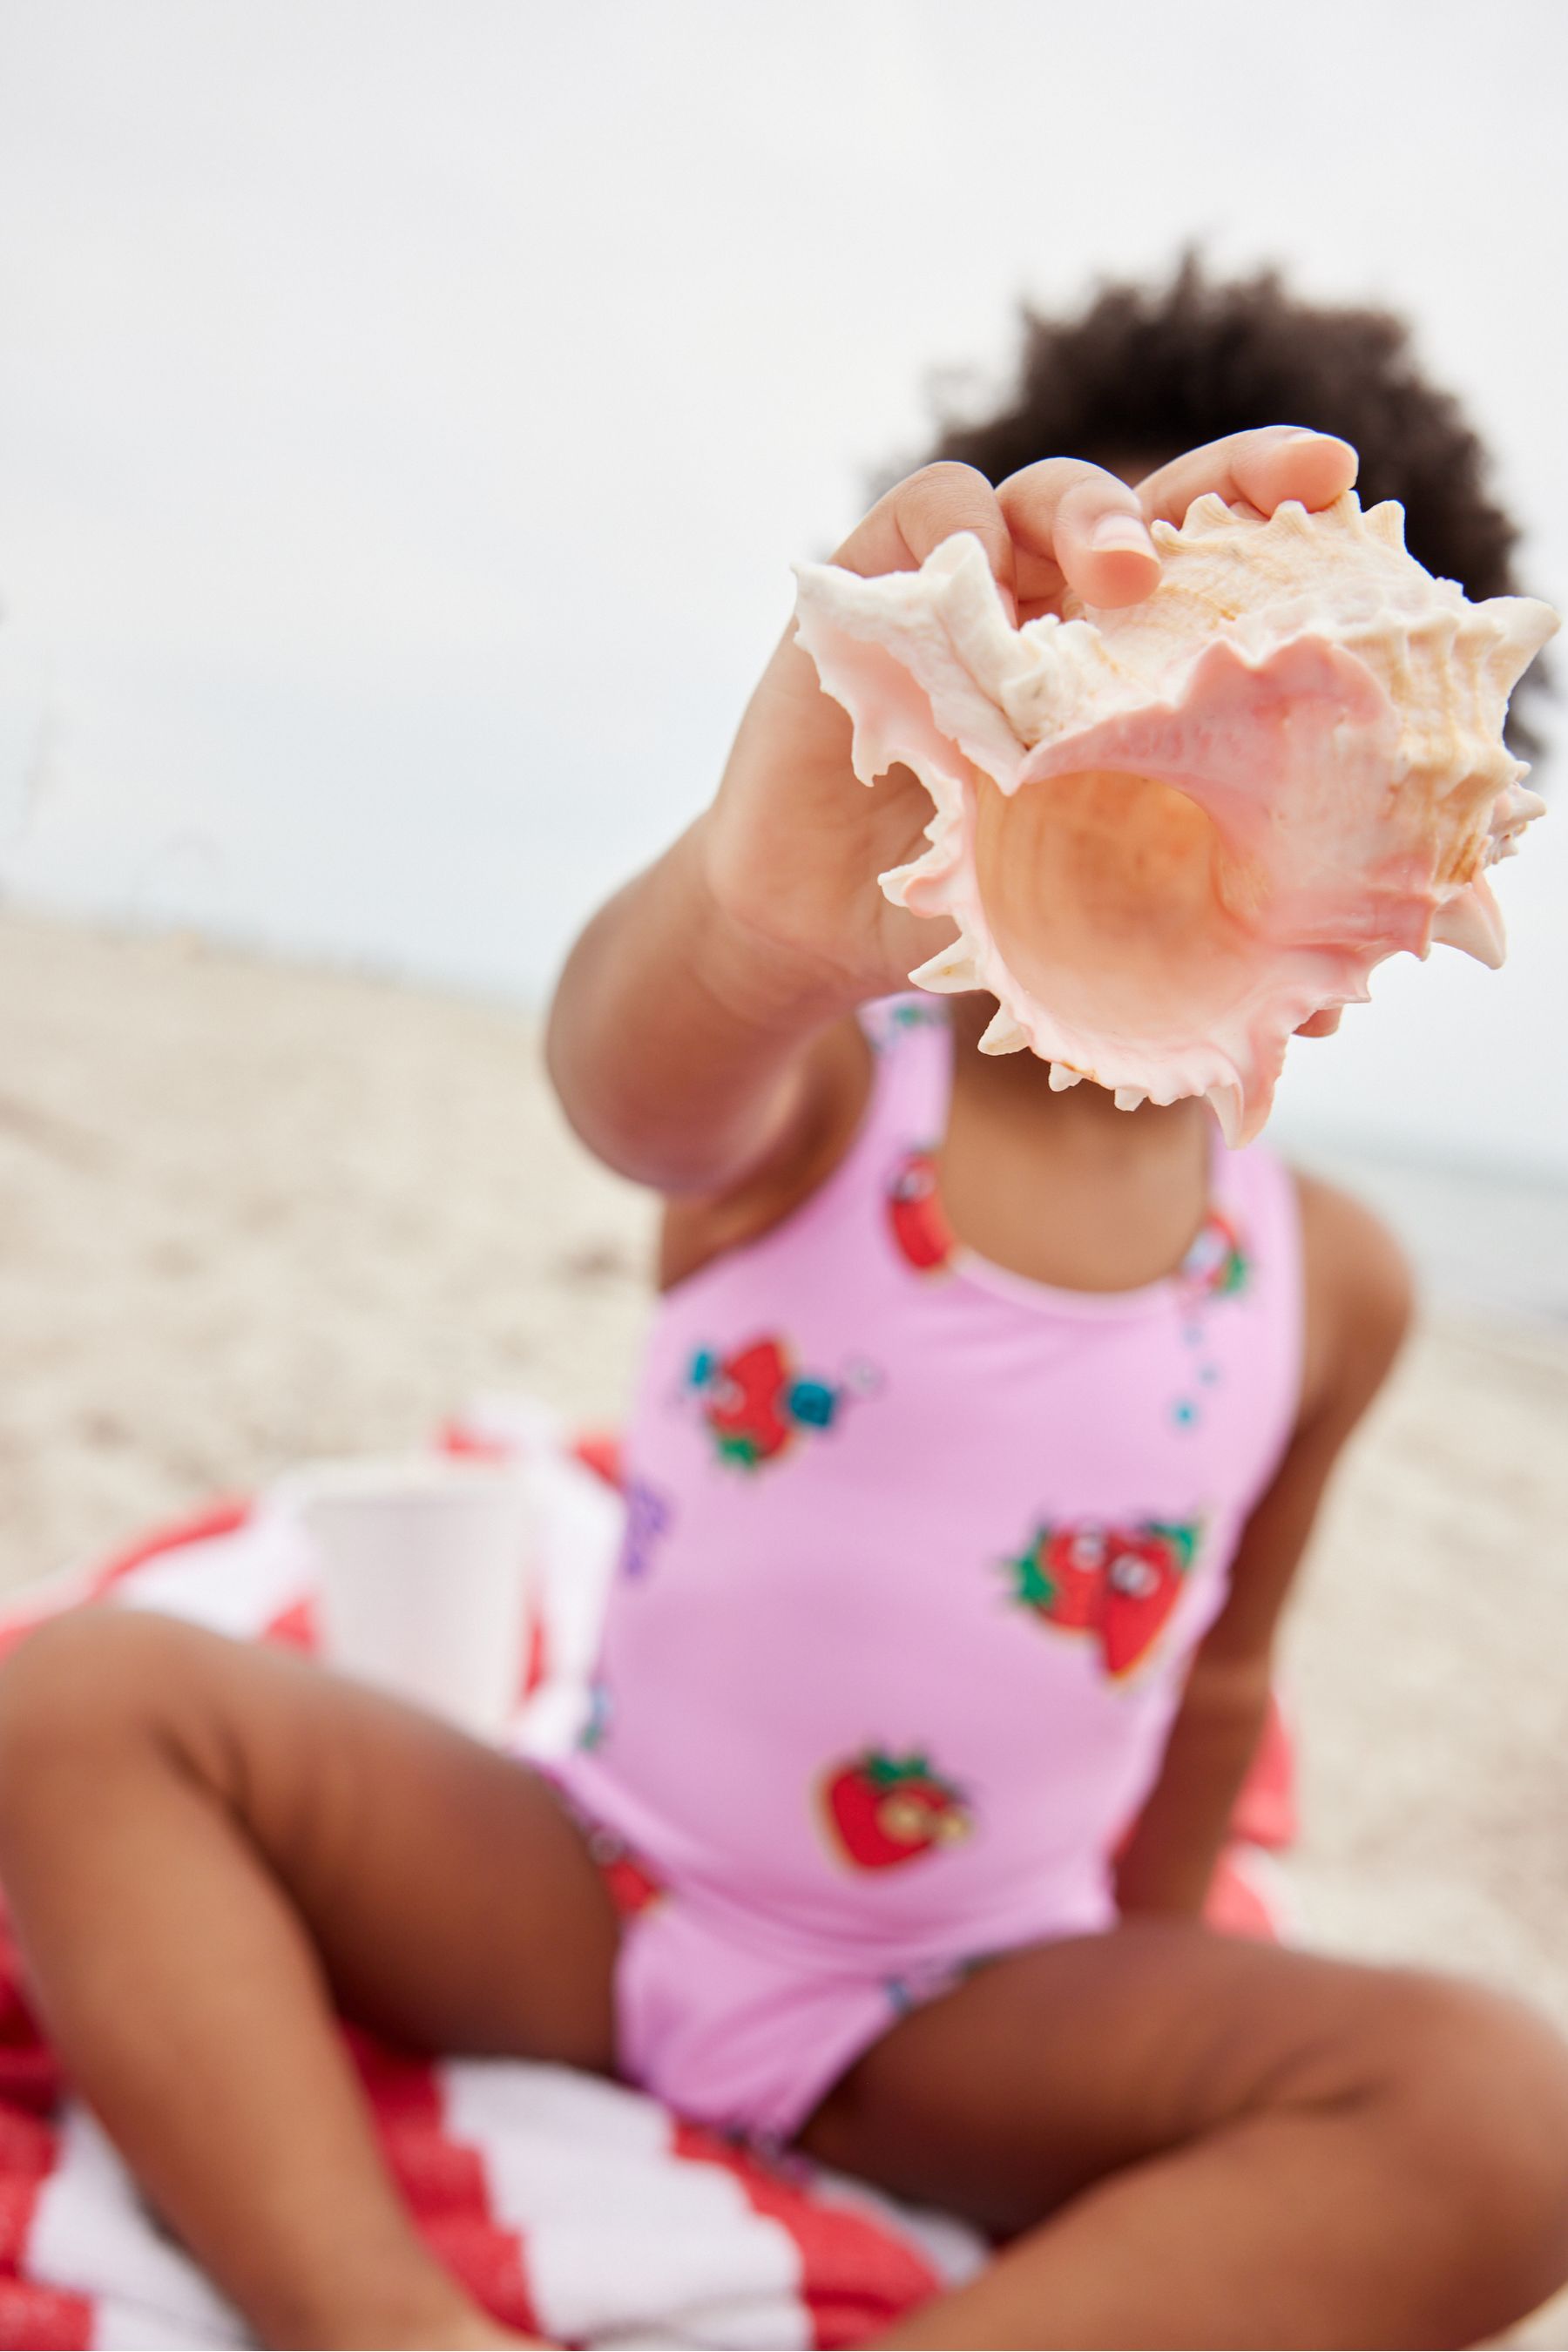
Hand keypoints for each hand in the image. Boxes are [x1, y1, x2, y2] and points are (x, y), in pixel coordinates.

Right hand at [698, 427, 1358, 1011]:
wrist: (819, 929)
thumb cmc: (969, 917)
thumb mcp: (1092, 919)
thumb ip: (1192, 929)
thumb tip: (1332, 1007)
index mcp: (1134, 665)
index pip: (1223, 561)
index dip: (1274, 504)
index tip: (1338, 478)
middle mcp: (1059, 607)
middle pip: (1149, 503)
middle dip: (1210, 486)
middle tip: (1237, 538)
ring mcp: (971, 588)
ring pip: (1041, 494)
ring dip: (1088, 514)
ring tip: (1118, 573)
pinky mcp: (876, 582)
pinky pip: (929, 510)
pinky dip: (961, 532)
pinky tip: (977, 589)